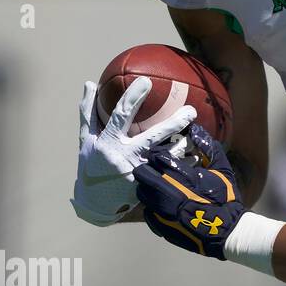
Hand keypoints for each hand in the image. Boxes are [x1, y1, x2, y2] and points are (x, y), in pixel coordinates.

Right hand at [71, 77, 195, 225]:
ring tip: (198, 132)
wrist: (93, 203)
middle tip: (191, 110)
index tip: (146, 81)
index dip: (133, 98)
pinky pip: (173, 172)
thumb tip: (90, 83)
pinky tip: (199, 156)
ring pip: (168, 156)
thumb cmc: (91, 165)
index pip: (121, 116)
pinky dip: (187, 164)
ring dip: (185, 144)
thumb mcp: (87, 140)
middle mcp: (124, 157)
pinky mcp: (149, 185)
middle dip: (174, 122)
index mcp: (108, 142)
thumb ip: (89, 112)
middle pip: (153, 137)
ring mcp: (138, 172)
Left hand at [134, 124, 243, 258]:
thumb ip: (209, 148)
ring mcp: (163, 211)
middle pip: (142, 174)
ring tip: (157, 186)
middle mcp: (170, 193)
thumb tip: (196, 128)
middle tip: (153, 169)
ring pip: (141, 192)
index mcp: (185, 177)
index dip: (157, 154)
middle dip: (146, 169)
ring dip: (147, 187)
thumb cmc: (226, 198)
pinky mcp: (160, 225)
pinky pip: (147, 211)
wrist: (226, 231)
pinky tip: (162, 204)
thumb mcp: (223, 170)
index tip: (160, 155)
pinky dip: (152, 206)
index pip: (158, 158)